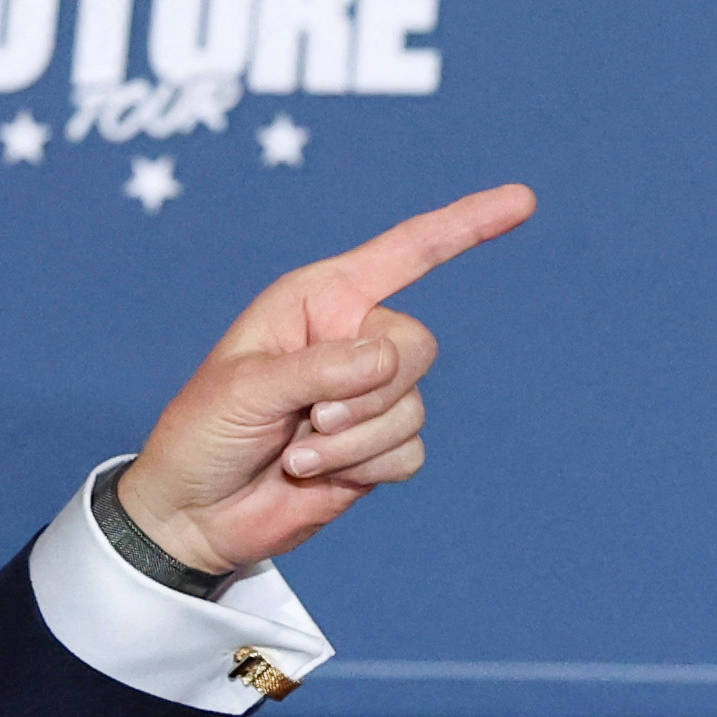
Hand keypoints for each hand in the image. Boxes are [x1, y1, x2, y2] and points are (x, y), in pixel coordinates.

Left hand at [115, 183, 536, 576]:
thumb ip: (319, 368)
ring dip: (353, 441)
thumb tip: (388, 359)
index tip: (523, 201)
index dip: (466, 225)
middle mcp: (353, 339)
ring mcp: (370, 397)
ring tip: (295, 453)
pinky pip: (410, 452)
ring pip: (413, 407)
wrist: (193, 514)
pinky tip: (315, 474)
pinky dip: (363, 468)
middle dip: (370, 392)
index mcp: (321, 299)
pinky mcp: (377, 449)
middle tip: (310, 418)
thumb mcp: (245, 389)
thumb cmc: (202, 434)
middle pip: (417, 346)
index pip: (406, 253)